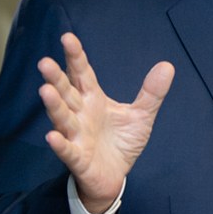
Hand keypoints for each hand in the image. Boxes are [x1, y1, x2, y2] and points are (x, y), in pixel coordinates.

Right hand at [38, 33, 174, 213]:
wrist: (115, 176)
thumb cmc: (121, 142)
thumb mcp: (141, 116)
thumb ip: (152, 93)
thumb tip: (167, 65)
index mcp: (93, 99)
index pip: (82, 74)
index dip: (75, 57)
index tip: (67, 37)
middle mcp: (80, 114)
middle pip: (66, 92)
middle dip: (56, 78)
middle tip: (45, 62)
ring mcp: (76, 136)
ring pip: (62, 118)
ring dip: (54, 105)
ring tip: (45, 90)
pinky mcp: (77, 158)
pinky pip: (67, 150)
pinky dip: (60, 144)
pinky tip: (52, 136)